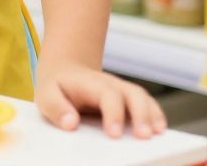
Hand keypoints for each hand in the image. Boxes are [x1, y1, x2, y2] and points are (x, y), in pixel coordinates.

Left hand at [35, 61, 166, 138]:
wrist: (65, 70)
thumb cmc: (57, 87)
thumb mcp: (46, 94)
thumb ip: (56, 107)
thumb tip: (71, 123)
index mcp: (91, 83)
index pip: (107, 95)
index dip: (113, 113)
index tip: (114, 134)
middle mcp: (112, 84)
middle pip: (132, 94)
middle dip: (140, 115)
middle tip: (143, 136)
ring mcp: (123, 91)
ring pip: (143, 98)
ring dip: (152, 115)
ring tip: (157, 134)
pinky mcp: (129, 100)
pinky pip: (147, 104)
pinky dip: (156, 115)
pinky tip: (160, 130)